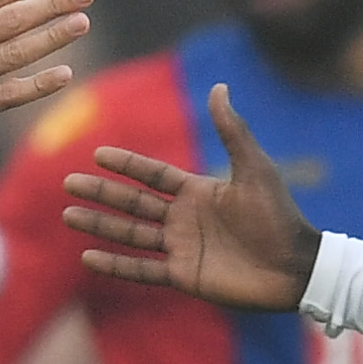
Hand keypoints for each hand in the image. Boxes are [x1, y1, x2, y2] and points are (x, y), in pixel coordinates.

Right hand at [60, 84, 321, 309]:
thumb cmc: (279, 216)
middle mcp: (183, 218)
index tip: (97, 153)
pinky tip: (87, 257)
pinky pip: (141, 269)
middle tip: (68, 183)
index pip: (152, 174)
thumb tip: (218, 87)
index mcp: (197, 190)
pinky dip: (115, 265)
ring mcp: (180, 247)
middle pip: (132, 202)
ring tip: (68, 215)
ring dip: (99, 225)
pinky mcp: (183, 276)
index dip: (126, 164)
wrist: (294, 266)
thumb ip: (232, 131)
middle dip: (101, 193)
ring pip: (130, 234)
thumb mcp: (254, 168)